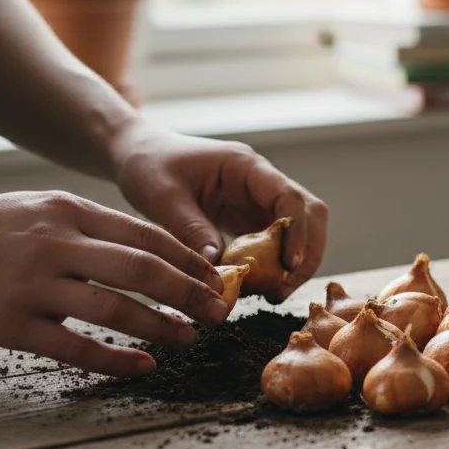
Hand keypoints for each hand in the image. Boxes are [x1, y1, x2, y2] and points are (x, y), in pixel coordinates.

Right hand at [0, 191, 229, 375]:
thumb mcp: (42, 207)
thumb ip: (93, 225)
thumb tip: (155, 250)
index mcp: (68, 211)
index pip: (147, 235)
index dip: (188, 260)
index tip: (216, 278)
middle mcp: (56, 244)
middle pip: (143, 271)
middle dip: (190, 294)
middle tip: (219, 312)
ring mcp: (32, 285)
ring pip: (116, 310)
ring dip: (162, 327)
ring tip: (189, 339)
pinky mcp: (10, 324)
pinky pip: (76, 346)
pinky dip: (116, 358)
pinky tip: (142, 366)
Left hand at [111, 124, 328, 301]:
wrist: (139, 154)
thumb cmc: (149, 165)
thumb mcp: (163, 197)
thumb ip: (192, 230)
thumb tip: (219, 271)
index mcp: (245, 166)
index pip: (289, 197)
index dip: (297, 232)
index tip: (288, 266)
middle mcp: (261, 181)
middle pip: (309, 214)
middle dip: (306, 253)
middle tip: (282, 289)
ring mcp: (258, 199)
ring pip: (299, 230)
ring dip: (295, 263)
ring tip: (271, 294)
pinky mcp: (249, 217)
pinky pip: (275, 242)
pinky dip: (274, 265)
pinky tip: (257, 287)